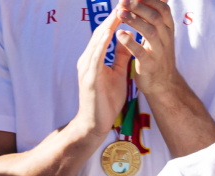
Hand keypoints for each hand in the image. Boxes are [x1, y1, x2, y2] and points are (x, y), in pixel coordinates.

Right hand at [73, 6, 133, 140]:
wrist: (94, 124)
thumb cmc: (105, 101)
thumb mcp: (117, 73)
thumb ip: (120, 56)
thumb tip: (128, 39)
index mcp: (94, 59)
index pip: (105, 33)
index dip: (116, 17)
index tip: (128, 3)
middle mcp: (87, 60)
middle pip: (100, 32)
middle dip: (113, 15)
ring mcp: (87, 69)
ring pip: (97, 41)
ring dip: (108, 24)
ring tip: (119, 9)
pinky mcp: (89, 78)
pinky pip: (96, 56)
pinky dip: (103, 42)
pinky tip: (110, 32)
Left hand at [115, 0, 181, 98]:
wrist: (163, 84)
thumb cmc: (156, 57)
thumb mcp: (159, 36)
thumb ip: (154, 19)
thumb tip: (151, 0)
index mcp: (167, 29)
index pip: (163, 8)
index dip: (149, 0)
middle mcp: (166, 38)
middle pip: (155, 16)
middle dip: (139, 6)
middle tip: (123, 1)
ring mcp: (159, 51)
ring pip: (150, 31)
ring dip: (134, 21)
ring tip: (120, 14)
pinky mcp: (150, 65)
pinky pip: (141, 52)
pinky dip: (130, 42)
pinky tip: (120, 35)